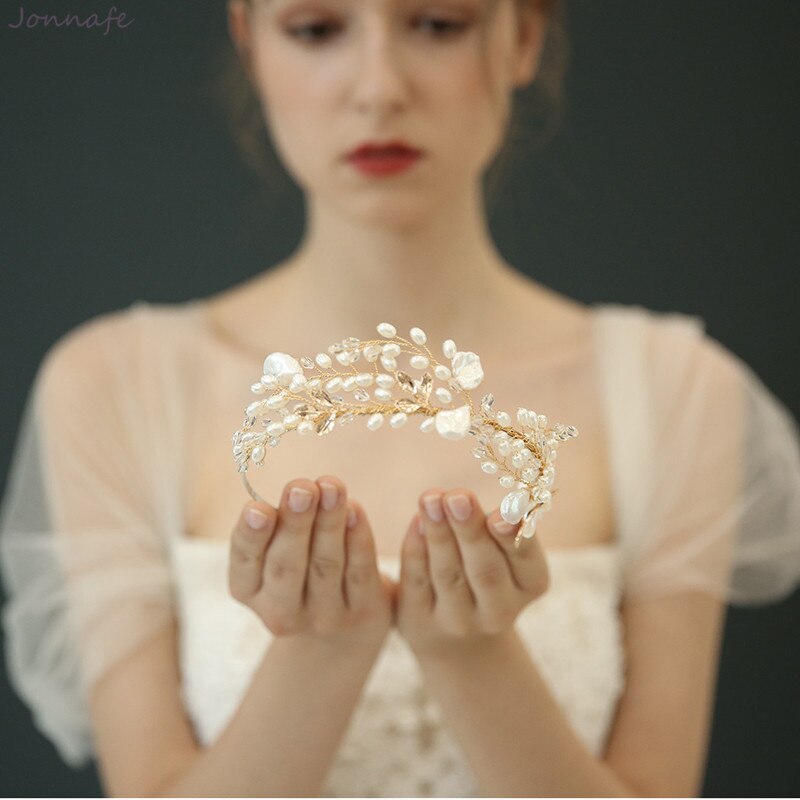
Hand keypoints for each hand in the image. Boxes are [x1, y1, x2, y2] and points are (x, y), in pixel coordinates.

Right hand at [228, 475, 392, 648]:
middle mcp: (281, 612)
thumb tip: (297, 489)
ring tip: (331, 487)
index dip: (250, 536)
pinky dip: (358, 539)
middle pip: (286, 566)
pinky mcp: (360, 613)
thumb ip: (281, 522)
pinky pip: (359, 572)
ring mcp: (323, 617)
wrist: (344, 626)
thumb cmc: (302, 566)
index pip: (244, 562)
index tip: (257, 509)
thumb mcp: (278, 549)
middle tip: (302, 489)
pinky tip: (355, 510)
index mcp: (249, 590)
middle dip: (294, 523)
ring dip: (328, 522)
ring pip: (324, 565)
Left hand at [393, 487, 549, 655]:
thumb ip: (492, 524)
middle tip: (458, 497)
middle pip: (486, 571)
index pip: (526, 560)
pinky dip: (416, 548)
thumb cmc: (485, 567)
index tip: (499, 514)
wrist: (456, 634)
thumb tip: (464, 499)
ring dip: (439, 533)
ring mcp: (459, 621)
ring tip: (430, 499)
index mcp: (529, 584)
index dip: (513, 537)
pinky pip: (417, 581)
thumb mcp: (502, 548)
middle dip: (470, 531)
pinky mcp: (421, 621)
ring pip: (449, 574)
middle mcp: (499, 611)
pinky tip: (416, 521)